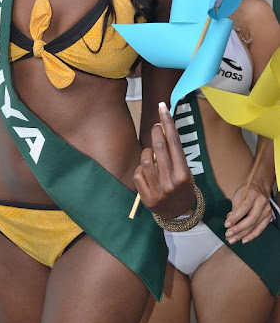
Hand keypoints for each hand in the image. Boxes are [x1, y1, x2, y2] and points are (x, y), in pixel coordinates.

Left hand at [134, 102, 193, 217]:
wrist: (178, 215)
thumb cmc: (181, 187)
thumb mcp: (183, 171)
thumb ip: (173, 154)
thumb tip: (161, 128)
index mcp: (183, 174)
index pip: (174, 142)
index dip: (168, 122)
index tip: (162, 107)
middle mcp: (171, 182)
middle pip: (159, 147)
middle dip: (155, 132)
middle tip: (155, 126)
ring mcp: (158, 191)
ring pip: (145, 159)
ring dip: (146, 152)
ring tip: (150, 153)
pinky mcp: (146, 198)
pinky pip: (138, 174)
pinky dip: (140, 169)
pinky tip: (146, 172)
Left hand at [224, 183, 271, 244]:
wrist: (259, 187)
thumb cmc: (246, 191)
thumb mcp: (238, 195)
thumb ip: (234, 207)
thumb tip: (229, 220)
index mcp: (253, 195)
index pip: (244, 208)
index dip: (235, 218)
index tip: (226, 224)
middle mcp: (262, 203)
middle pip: (251, 219)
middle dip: (238, 229)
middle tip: (228, 234)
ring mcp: (267, 211)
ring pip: (255, 226)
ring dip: (243, 234)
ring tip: (233, 239)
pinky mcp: (268, 217)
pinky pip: (260, 229)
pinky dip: (252, 236)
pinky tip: (244, 240)